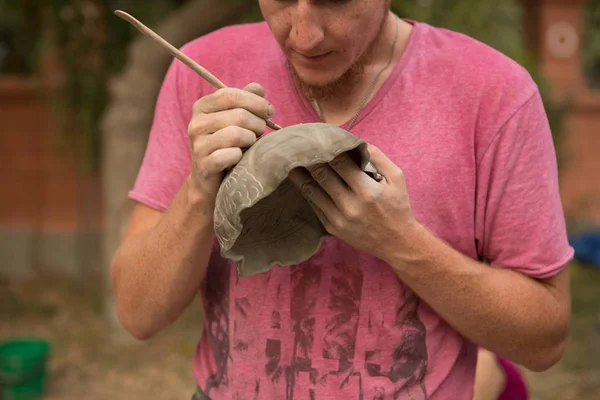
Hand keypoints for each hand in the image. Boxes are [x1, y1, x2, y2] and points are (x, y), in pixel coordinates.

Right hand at [187, 82, 274, 203]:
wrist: (208, 179)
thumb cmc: (227, 144)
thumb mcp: (235, 118)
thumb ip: (246, 100)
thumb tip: (257, 88)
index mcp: (202, 106)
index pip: (231, 95)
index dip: (255, 102)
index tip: (270, 111)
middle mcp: (196, 123)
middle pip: (238, 115)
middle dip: (257, 124)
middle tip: (259, 133)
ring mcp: (198, 145)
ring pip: (236, 134)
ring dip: (251, 140)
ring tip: (250, 145)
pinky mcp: (203, 166)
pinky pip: (231, 155)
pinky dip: (241, 157)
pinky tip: (240, 158)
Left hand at [289, 144, 417, 261]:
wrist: (396, 243)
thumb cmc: (398, 207)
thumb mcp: (397, 178)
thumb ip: (379, 158)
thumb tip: (358, 142)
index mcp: (367, 190)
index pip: (340, 163)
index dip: (328, 150)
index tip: (319, 140)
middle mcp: (350, 205)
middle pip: (322, 176)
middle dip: (310, 159)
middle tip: (299, 147)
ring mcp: (339, 218)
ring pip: (312, 191)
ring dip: (300, 175)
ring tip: (290, 162)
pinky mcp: (332, 228)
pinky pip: (314, 206)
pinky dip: (307, 191)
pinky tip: (300, 181)